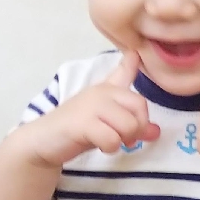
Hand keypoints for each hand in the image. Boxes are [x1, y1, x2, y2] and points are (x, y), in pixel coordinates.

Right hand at [17, 49, 159, 166]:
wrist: (43, 141)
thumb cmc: (77, 130)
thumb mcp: (107, 124)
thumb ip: (132, 124)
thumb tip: (156, 132)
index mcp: (107, 89)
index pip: (123, 72)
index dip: (131, 62)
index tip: (134, 52)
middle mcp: (101, 92)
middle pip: (140, 106)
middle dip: (138, 127)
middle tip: (125, 138)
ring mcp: (91, 106)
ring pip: (129, 125)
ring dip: (123, 140)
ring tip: (110, 141)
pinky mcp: (82, 123)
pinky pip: (113, 138)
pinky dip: (110, 147)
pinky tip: (100, 146)